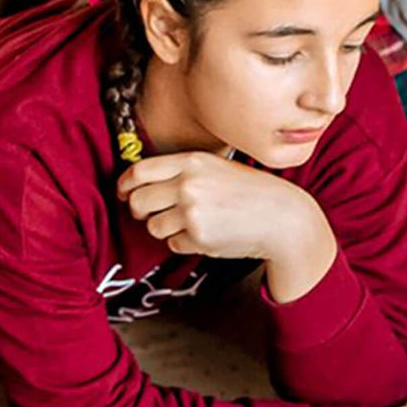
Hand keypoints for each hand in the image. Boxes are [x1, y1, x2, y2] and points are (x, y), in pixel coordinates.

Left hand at [117, 152, 325, 263]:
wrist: (281, 217)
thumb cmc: (251, 193)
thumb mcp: (216, 168)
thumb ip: (182, 171)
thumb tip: (141, 185)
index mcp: (191, 162)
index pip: (138, 172)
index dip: (125, 186)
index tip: (125, 194)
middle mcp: (188, 185)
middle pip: (139, 201)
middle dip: (140, 211)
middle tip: (151, 215)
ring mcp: (192, 212)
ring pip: (153, 226)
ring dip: (166, 229)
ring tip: (191, 225)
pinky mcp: (199, 237)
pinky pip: (174, 244)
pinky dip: (185, 243)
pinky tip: (207, 235)